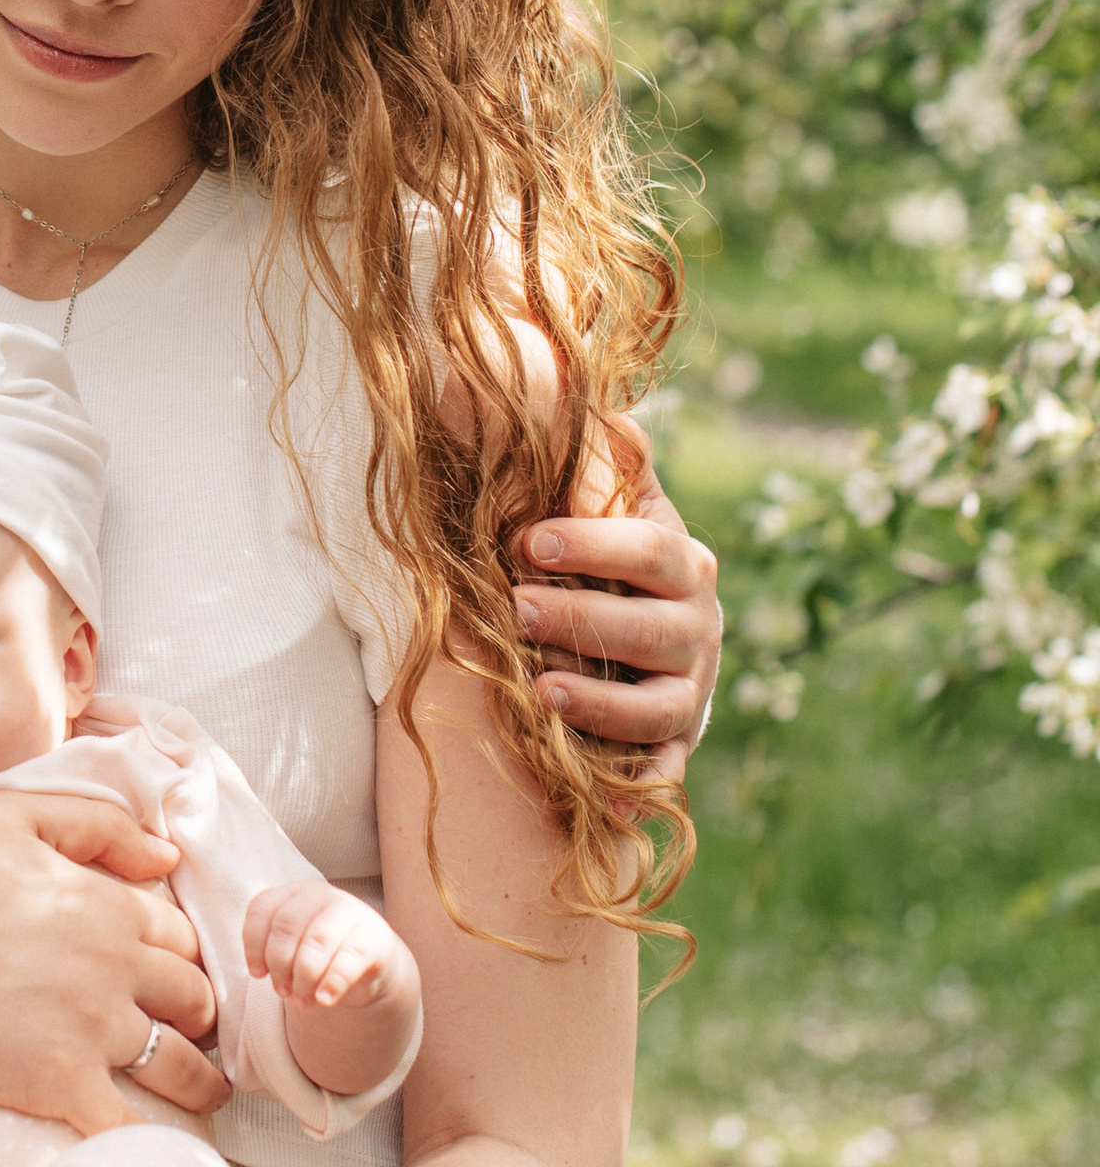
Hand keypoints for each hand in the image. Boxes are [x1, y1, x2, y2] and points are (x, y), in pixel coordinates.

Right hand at [0, 789, 227, 1136]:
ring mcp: (93, 1030)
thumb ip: (99, 824)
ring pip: (182, 1068)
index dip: (180, 952)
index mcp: (107, 904)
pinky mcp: (63, 1085)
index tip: (174, 969)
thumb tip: (165, 856)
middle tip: (192, 1027)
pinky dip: (150, 1134)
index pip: (180, 935)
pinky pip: (130, 1123)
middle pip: (193, 999)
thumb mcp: (15, 814)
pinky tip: (155, 1135)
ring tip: (203, 1092)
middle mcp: (115, 967)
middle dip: (198, 1014)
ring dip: (201, 1082)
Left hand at [239, 879, 412, 1011]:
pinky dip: (332, 982)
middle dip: (279, 965)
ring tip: (301, 1002)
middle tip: (283, 992)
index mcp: (294, 892)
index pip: (262, 909)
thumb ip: (275, 951)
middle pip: (287, 926)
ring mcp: (350, 912)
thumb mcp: (295, 947)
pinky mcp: (373, 939)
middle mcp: (321, 895)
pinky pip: (348, 959)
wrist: (374, 961)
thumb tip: (261, 971)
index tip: (258, 974)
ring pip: (316, 940)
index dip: (254, 945)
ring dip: (303, 977)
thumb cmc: (323, 954)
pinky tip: (324, 1000)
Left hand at [515, 419, 720, 777]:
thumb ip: (599, 455)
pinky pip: (663, 774)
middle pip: (655, 627)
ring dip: (602, 701)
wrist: (635, 623)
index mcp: (682, 560)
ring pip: (660, 705)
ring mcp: (690, 690)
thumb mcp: (606, 496)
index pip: (652, 546)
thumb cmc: (600, 547)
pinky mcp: (675, 744)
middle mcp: (698, 627)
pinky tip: (605, 810)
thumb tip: (598, 406)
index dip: (594, 544)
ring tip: (540, 691)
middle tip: (519, 609)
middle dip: (585, 618)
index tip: (529, 541)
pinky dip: (638, 794)